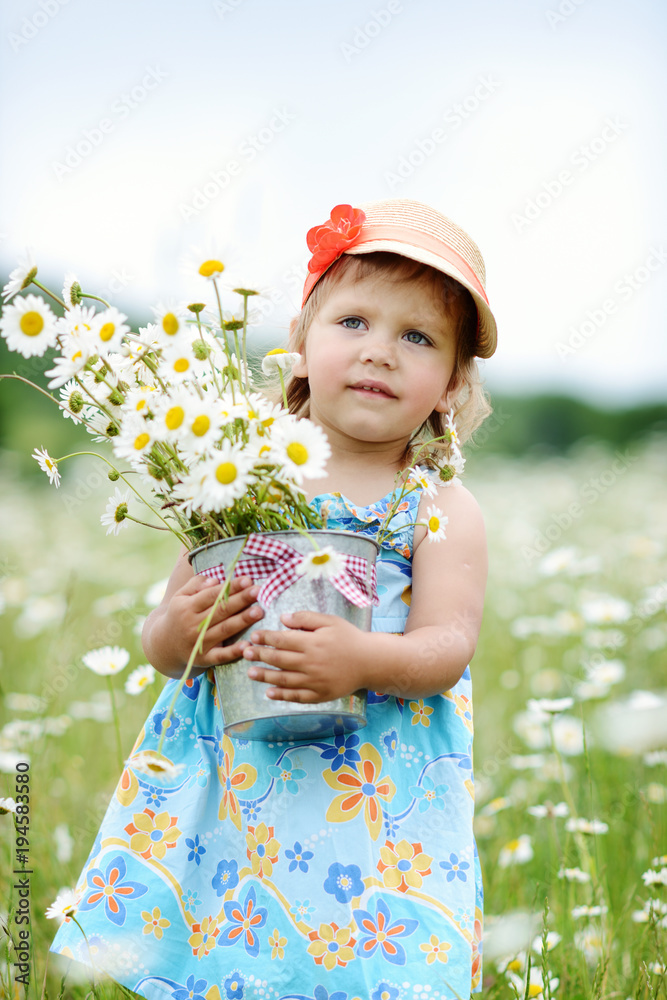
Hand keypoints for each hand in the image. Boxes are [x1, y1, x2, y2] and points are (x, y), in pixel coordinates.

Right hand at [148, 575, 264, 672]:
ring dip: (242, 621)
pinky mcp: (203, 659)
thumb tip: (216, 580)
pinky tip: (248, 645)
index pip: (212, 595)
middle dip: (241, 600)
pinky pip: (220, 656)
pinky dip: (234, 651)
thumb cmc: (178, 615)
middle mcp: (192, 625)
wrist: (163, 645)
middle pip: (221, 611)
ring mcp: (198, 643)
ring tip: (259, 611)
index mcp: (186, 607)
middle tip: (259, 591)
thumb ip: (196, 585)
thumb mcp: (180, 597)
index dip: (230, 587)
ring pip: (224, 630)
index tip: (247, 579)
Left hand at [243, 611, 369, 702]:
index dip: (265, 638)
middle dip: (260, 655)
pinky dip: (282, 696)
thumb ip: (306, 618)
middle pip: (279, 659)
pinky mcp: (320, 695)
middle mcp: (311, 663)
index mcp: (312, 642)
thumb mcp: (330, 621)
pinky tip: (270, 693)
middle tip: (246, 653)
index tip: (253, 636)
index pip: (282, 640)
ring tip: (250, 673)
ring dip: (265, 676)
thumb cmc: (349, 638)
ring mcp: (315, 681)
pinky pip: (297, 697)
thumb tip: (283, 618)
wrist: (370, 662)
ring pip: (284, 679)